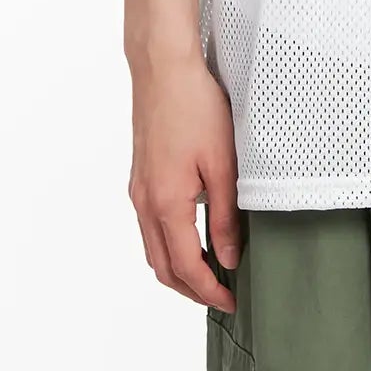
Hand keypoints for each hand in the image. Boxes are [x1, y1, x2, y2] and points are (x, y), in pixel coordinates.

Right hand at [126, 52, 240, 311]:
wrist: (163, 69)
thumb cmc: (195, 107)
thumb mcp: (222, 164)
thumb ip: (224, 216)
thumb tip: (226, 257)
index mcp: (166, 205)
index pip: (185, 267)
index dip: (209, 291)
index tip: (232, 302)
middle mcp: (144, 203)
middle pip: (162, 267)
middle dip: (191, 289)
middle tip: (223, 295)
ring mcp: (138, 190)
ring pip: (153, 249)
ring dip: (178, 269)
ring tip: (210, 273)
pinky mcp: (140, 177)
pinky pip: (149, 227)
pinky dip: (169, 245)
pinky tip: (192, 237)